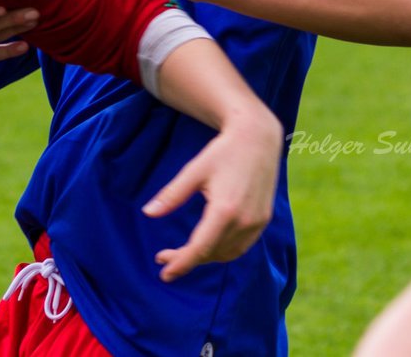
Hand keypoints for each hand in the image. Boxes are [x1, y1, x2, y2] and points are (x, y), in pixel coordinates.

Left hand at [143, 109, 282, 281]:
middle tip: (163, 257)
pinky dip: (223, 251)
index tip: (164, 273)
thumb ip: (172, 195)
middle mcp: (244, 221)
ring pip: (228, 254)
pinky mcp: (262, 219)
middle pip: (212, 254)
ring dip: (205, 258)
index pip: (199, 249)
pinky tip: (208, 245)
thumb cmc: (222, 152)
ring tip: (183, 253)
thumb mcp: (193, 171)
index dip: (180, 263)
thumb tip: (148, 213)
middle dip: (187, 260)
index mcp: (224, 210)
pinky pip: (241, 246)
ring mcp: (256, 222)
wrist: (258, 138)